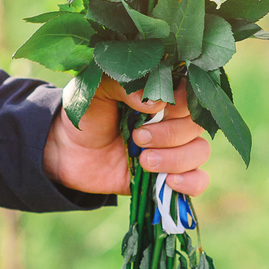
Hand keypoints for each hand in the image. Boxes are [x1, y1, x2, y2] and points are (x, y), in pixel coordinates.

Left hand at [43, 78, 210, 196]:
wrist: (68, 153)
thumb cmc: (86, 114)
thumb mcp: (97, 91)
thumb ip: (123, 86)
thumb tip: (154, 101)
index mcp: (163, 94)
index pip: (192, 92)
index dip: (182, 102)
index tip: (158, 108)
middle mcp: (175, 120)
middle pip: (197, 125)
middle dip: (170, 134)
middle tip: (138, 137)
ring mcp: (175, 149)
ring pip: (200, 152)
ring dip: (175, 159)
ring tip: (143, 160)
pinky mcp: (170, 176)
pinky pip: (199, 181)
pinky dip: (190, 182)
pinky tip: (168, 182)